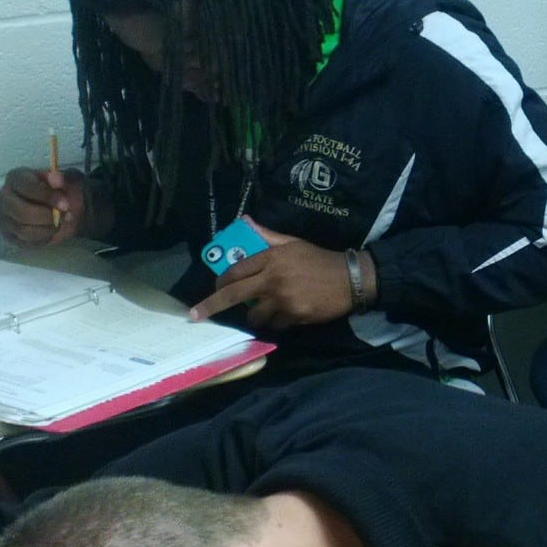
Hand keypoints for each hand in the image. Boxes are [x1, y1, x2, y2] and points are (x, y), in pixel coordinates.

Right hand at [0, 167, 94, 245]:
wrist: (49, 204)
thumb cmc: (52, 189)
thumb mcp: (57, 180)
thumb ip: (58, 179)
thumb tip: (57, 179)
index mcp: (15, 178)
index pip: (27, 187)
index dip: (47, 196)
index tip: (66, 204)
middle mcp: (3, 197)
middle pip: (23, 213)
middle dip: (47, 217)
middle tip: (65, 217)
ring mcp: (3, 217)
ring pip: (24, 230)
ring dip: (47, 229)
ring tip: (60, 224)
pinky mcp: (8, 235)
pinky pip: (26, 242)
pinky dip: (43, 239)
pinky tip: (50, 231)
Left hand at [190, 221, 366, 326]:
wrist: (350, 279)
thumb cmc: (319, 259)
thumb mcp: (293, 243)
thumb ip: (267, 235)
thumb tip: (245, 221)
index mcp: (271, 258)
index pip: (236, 270)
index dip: (220, 281)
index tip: (213, 288)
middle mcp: (272, 278)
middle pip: (233, 294)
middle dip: (211, 306)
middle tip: (196, 315)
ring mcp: (282, 299)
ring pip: (254, 315)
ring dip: (255, 316)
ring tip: (265, 311)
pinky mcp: (294, 316)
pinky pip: (274, 324)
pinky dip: (277, 322)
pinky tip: (286, 315)